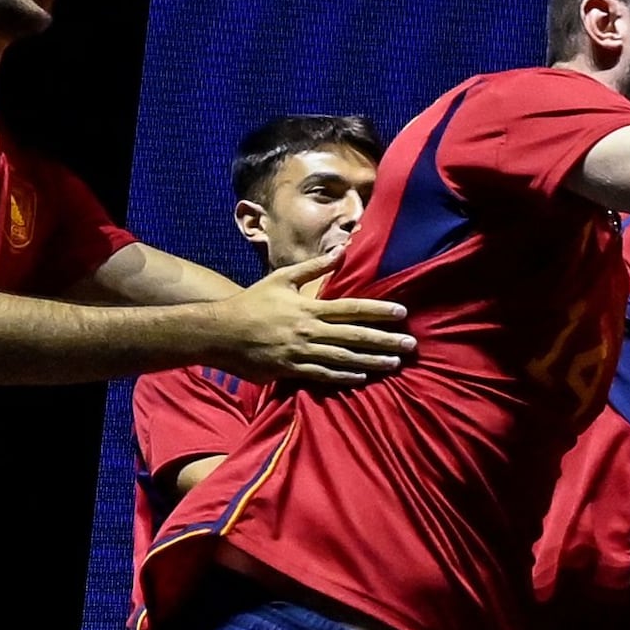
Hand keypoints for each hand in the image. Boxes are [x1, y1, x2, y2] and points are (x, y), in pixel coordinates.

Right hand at [218, 257, 416, 392]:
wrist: (219, 333)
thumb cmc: (251, 303)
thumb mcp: (281, 279)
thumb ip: (313, 267)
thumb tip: (341, 251)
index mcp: (309, 308)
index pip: (352, 309)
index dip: (379, 311)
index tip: (402, 314)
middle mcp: (309, 331)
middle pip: (354, 336)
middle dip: (385, 340)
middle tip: (411, 344)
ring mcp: (299, 352)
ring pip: (343, 359)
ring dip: (371, 361)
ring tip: (394, 363)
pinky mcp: (289, 370)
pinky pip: (321, 376)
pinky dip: (343, 377)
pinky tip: (362, 378)